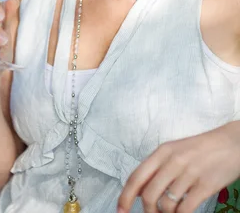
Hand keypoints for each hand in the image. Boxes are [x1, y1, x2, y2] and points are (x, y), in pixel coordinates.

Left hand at [117, 122, 239, 212]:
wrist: (230, 143)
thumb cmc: (200, 148)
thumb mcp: (174, 151)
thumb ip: (156, 168)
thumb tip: (137, 191)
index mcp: (162, 152)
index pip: (136, 177)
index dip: (125, 197)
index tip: (120, 210)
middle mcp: (173, 162)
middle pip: (149, 195)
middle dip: (148, 211)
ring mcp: (189, 174)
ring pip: (166, 205)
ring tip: (171, 212)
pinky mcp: (205, 186)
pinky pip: (185, 209)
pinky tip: (183, 212)